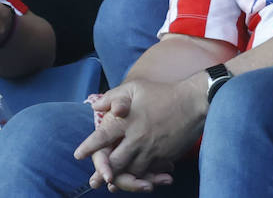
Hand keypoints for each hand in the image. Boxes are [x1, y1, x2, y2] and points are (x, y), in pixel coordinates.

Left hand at [75, 79, 204, 190]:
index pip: (103, 137)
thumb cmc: (163, 93)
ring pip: (131, 171)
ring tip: (112, 183)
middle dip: (103, 172)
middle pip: (115, 162)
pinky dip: (141, 178)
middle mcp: (137, 137)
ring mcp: (151, 149)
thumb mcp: (136, 88)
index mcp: (128, 120)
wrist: (194, 102)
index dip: (89, 147)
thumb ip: (113, 96)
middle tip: (94, 181)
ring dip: (122, 178)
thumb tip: (95, 107)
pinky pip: (149, 172)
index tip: (78, 155)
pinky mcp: (164, 156)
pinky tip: (136, 181)